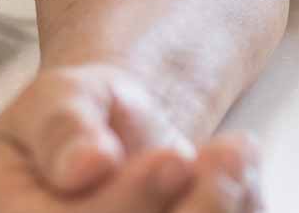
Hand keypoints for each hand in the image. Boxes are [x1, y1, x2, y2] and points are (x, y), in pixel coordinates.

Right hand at [0, 64, 262, 211]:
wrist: (113, 135)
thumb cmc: (77, 116)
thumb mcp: (57, 96)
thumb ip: (61, 125)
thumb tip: (83, 165)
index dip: (124, 205)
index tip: (172, 157)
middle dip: (191, 212)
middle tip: (230, 156)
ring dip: (218, 212)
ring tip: (239, 157)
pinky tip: (240, 178)